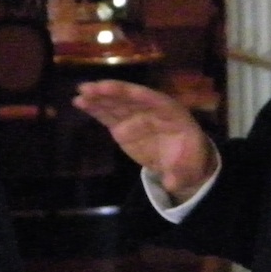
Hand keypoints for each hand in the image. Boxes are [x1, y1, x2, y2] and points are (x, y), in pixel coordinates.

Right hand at [73, 79, 214, 202]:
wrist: (181, 164)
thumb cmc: (189, 161)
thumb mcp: (190, 170)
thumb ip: (179, 174)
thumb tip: (171, 183)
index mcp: (172, 114)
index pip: (154, 100)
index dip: (136, 94)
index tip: (118, 89)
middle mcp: (152, 110)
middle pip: (131, 98)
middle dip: (112, 91)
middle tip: (91, 88)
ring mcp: (136, 117)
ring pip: (117, 103)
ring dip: (99, 96)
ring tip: (80, 92)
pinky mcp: (123, 126)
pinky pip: (108, 115)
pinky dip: (95, 108)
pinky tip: (80, 102)